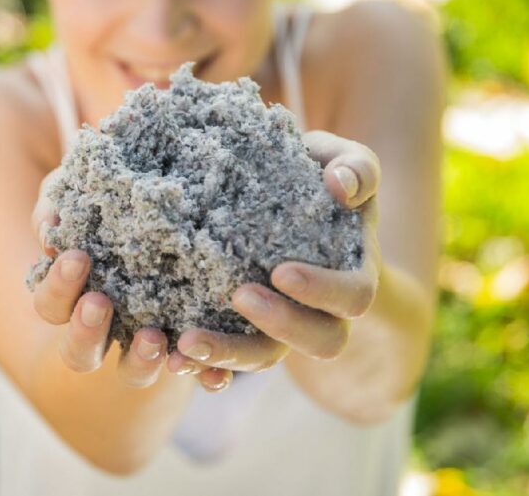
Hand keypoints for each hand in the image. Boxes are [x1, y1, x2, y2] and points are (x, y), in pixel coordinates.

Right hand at [29, 168, 234, 391]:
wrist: (173, 210)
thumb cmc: (110, 202)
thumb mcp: (80, 195)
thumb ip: (57, 205)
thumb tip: (50, 230)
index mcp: (72, 300)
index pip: (50, 305)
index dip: (57, 287)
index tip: (76, 257)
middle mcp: (104, 332)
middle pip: (79, 353)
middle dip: (85, 331)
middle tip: (99, 302)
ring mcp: (145, 344)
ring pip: (134, 373)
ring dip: (140, 361)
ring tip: (153, 337)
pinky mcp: (189, 347)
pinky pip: (196, 372)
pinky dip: (205, 377)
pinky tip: (216, 373)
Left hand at [176, 130, 382, 373]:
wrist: (278, 193)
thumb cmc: (315, 174)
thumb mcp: (338, 160)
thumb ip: (355, 167)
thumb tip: (340, 186)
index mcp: (354, 273)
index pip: (354, 296)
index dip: (322, 291)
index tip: (281, 271)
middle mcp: (325, 311)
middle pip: (319, 342)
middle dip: (279, 326)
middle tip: (237, 296)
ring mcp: (283, 326)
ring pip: (267, 358)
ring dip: (230, 355)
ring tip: (187, 341)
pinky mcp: (245, 332)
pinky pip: (230, 363)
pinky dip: (205, 368)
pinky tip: (174, 358)